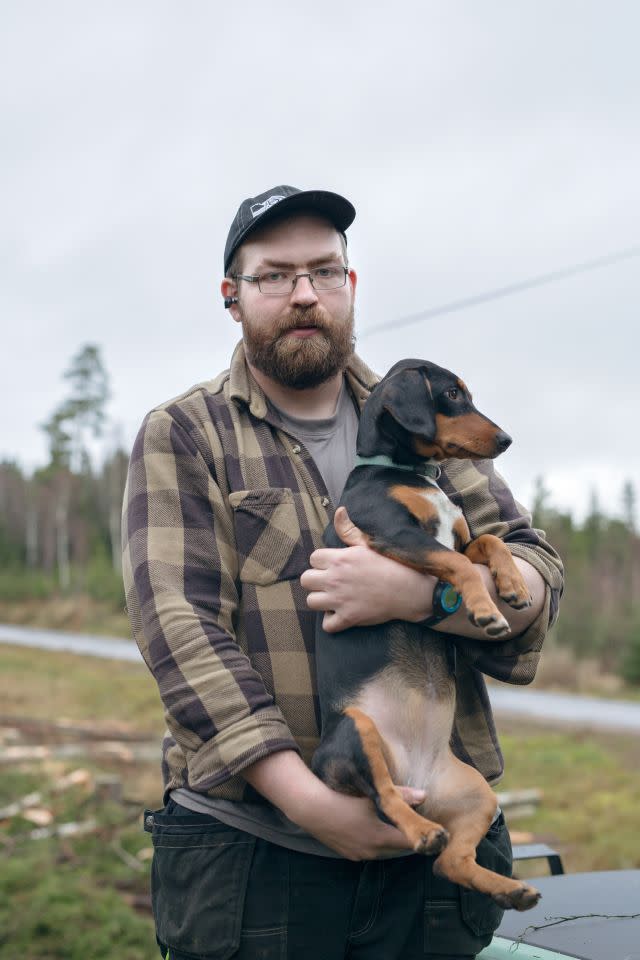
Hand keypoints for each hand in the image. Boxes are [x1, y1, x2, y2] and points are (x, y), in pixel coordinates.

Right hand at [243, 749, 424, 859]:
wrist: (312, 809)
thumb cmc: (343, 799)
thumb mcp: (373, 796)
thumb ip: (400, 796)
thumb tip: (424, 796)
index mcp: (381, 838)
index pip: (411, 842)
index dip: (421, 834)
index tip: (428, 826)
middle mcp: (372, 852)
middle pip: (398, 848)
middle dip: (406, 836)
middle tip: (412, 821)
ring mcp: (359, 856)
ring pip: (384, 851)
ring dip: (391, 840)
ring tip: (393, 823)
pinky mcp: (348, 855)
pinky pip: (370, 851)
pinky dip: (376, 842)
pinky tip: (372, 827)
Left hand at [300, 506, 434, 631]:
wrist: (409, 590)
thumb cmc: (390, 564)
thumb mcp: (367, 544)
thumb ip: (348, 529)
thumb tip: (339, 510)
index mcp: (339, 559)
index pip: (313, 558)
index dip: (322, 562)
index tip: (333, 565)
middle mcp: (335, 579)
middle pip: (305, 580)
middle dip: (315, 580)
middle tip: (330, 582)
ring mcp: (340, 600)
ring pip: (311, 601)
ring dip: (321, 600)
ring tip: (334, 598)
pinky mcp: (348, 618)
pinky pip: (327, 625)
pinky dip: (332, 622)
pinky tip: (341, 614)